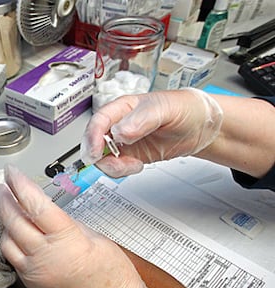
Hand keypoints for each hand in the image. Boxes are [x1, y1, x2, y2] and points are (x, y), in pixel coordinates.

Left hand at [0, 165, 157, 287]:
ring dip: (4, 222)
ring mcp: (34, 272)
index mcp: (66, 240)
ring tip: (6, 207)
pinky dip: (10, 242)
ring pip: (6, 241)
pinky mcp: (30, 283)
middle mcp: (45, 257)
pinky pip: (12, 258)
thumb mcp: (94, 237)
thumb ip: (66, 223)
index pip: (35, 205)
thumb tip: (45, 210)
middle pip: (14, 221)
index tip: (11, 173)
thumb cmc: (112, 275)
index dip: (20, 185)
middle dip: (3, 200)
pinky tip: (14, 233)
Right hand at [81, 88, 222, 177]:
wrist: (202, 127)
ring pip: (103, 157)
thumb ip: (142, 119)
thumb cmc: (186, 109)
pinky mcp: (131, 156)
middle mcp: (119, 124)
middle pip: (95, 141)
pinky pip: (116, 166)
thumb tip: (120, 131)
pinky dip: (122, 171)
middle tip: (115, 163)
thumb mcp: (166, 109)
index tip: (96, 151)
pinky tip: (137, 165)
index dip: (93, 136)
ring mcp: (124, 142)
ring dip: (113, 166)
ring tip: (132, 165)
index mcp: (124, 107)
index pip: (99, 120)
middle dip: (100, 155)